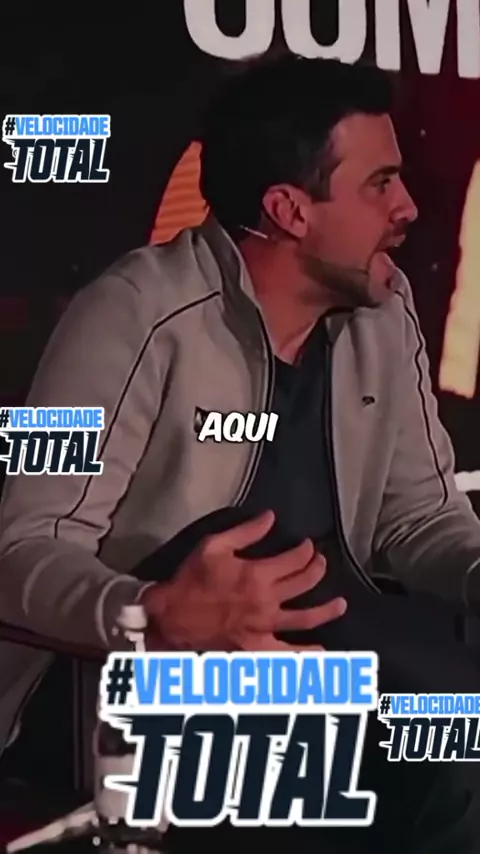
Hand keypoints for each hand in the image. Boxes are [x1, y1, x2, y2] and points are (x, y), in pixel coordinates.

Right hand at [141, 510, 346, 651]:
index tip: (307, 546)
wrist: (172, 617)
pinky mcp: (258, 648)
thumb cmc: (192, 579)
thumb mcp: (214, 546)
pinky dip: (306, 654)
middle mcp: (268, 601)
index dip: (306, 550)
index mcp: (258, 574)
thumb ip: (246, 532)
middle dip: (318, 569)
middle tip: (320, 563)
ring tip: (340, 604)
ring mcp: (265, 627)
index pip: (296, 559)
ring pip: (306, 618)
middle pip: (305, 583)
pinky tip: (321, 651)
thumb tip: (271, 517)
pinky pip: (288, 654)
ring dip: (327, 610)